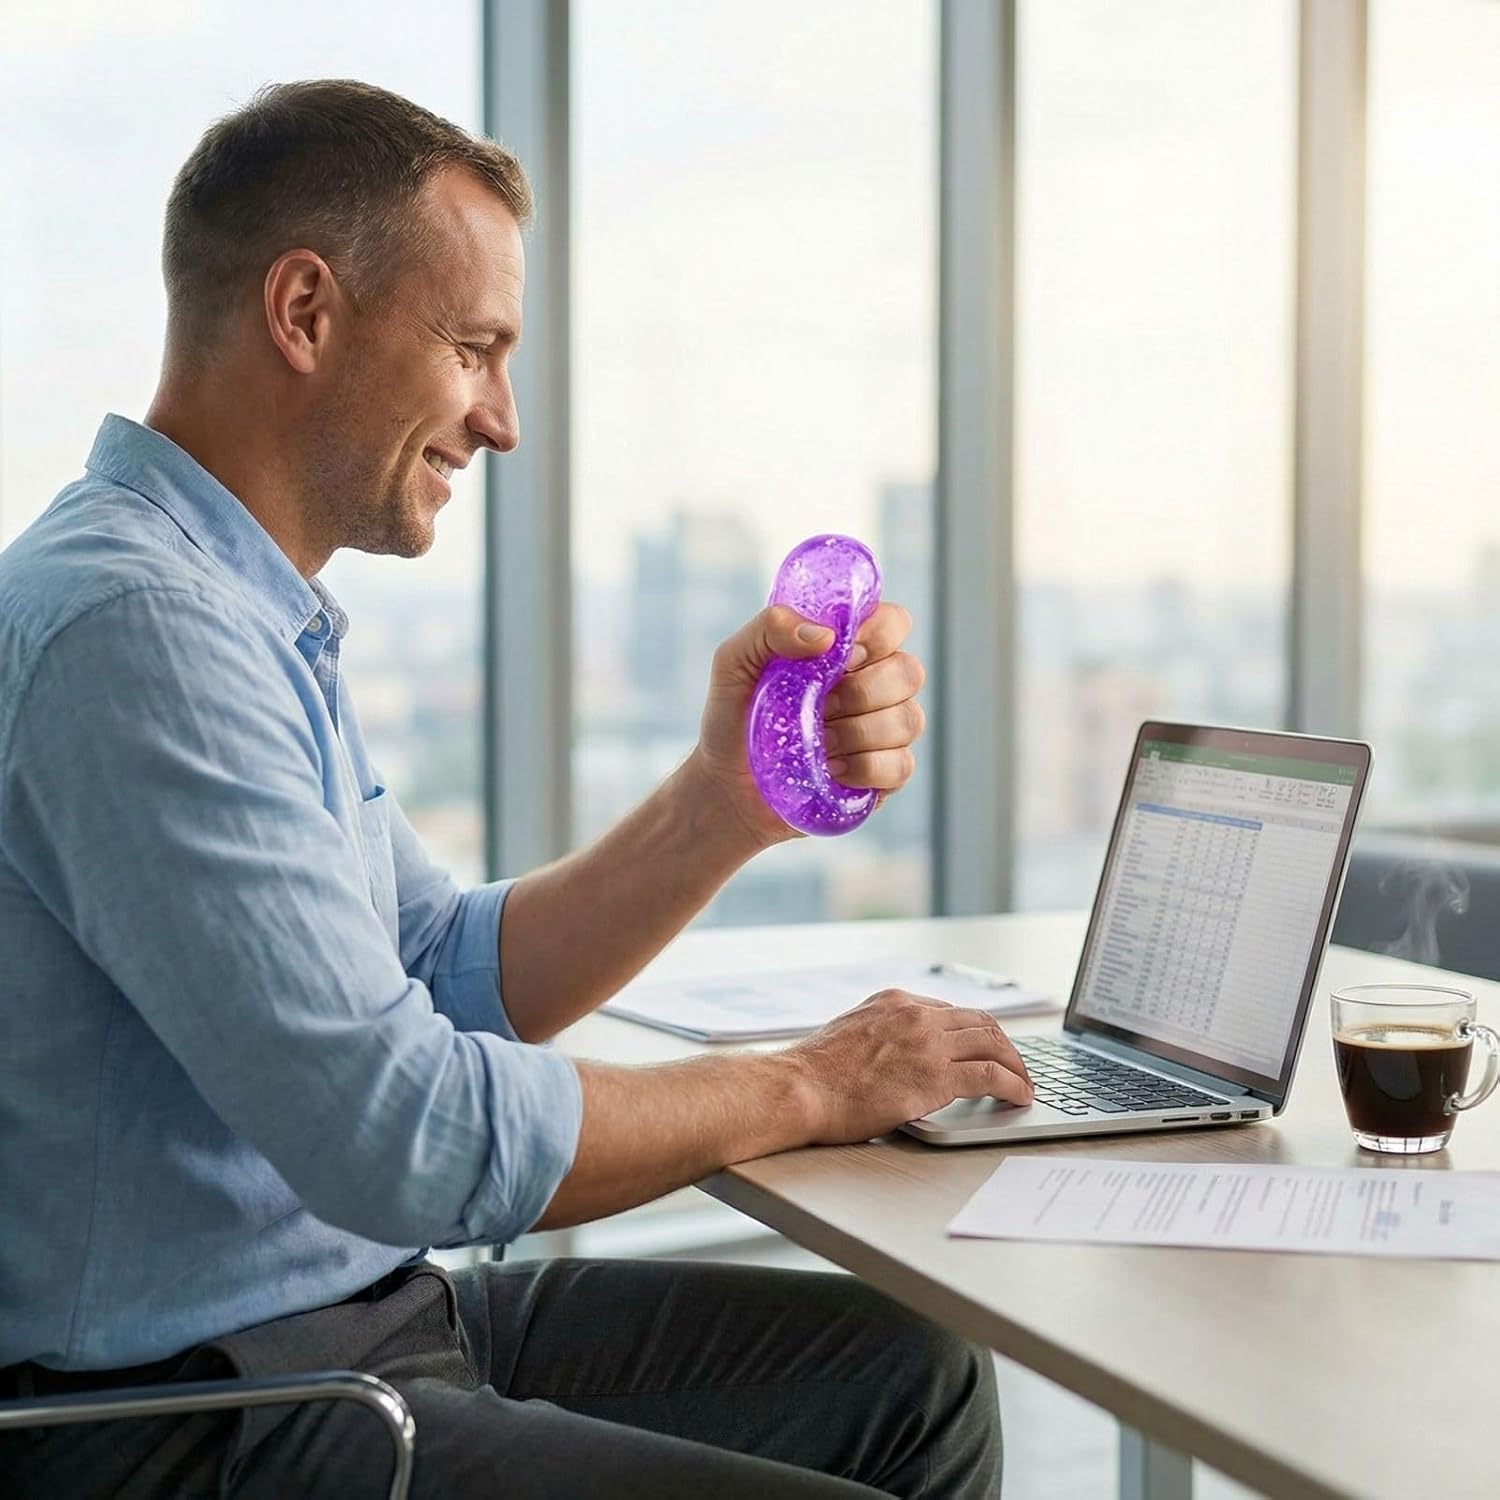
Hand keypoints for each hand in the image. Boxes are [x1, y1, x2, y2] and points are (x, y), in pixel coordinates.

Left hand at [692, 601, 926, 850]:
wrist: (728, 786)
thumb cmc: (735, 719)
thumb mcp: (734, 663)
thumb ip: (769, 629)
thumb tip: (825, 634)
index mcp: (847, 650)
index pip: (893, 622)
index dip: (877, 634)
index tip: (840, 656)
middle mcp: (875, 685)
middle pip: (909, 671)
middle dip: (862, 691)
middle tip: (821, 707)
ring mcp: (884, 731)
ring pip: (909, 719)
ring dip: (858, 732)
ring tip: (820, 743)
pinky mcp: (885, 776)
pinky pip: (901, 765)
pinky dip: (865, 768)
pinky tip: (832, 770)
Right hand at [783, 990, 1033, 1143]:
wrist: (800, 1088)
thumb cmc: (815, 1073)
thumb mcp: (851, 1034)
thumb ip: (882, 1036)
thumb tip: (898, 1057)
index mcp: (894, 1001)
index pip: (950, 1010)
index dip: (973, 1032)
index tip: (984, 1048)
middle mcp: (915, 1014)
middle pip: (979, 1021)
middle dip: (1003, 1044)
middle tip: (1015, 1065)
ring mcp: (928, 1043)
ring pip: (992, 1043)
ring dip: (1016, 1064)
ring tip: (1024, 1083)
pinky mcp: (936, 1077)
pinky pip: (990, 1076)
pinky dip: (1012, 1085)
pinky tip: (1019, 1097)